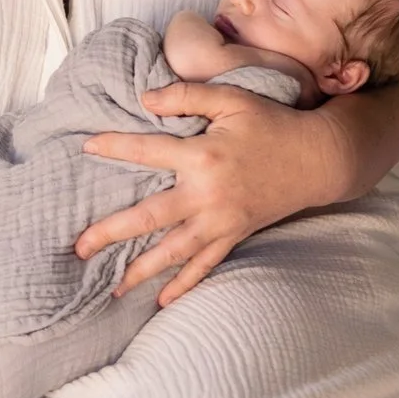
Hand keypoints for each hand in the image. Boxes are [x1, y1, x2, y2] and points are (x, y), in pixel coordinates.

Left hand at [78, 79, 329, 305]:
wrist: (318, 159)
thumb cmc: (273, 124)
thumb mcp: (233, 99)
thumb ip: (187, 96)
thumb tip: (144, 98)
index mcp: (203, 156)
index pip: (148, 151)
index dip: (115, 147)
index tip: (86, 147)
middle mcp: (208, 195)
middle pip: (151, 217)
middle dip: (112, 232)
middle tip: (79, 246)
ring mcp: (222, 221)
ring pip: (174, 251)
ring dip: (141, 270)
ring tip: (112, 288)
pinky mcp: (235, 235)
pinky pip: (205, 265)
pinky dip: (184, 284)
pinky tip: (160, 301)